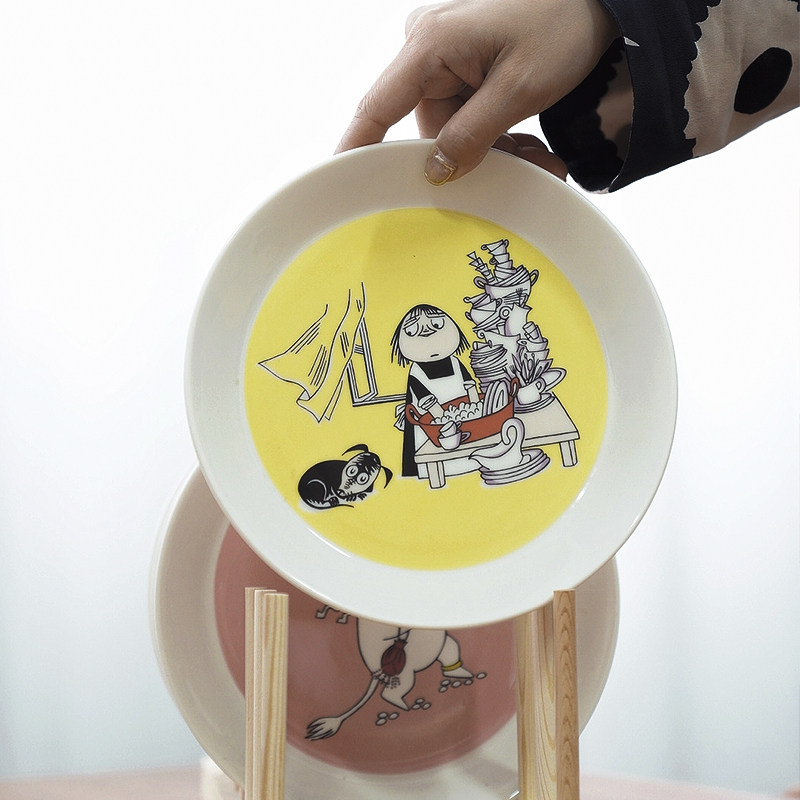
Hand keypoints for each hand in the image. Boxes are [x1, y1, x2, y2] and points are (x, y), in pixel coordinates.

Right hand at [336, 0, 616, 182]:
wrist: (595, 1)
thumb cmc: (561, 23)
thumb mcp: (519, 88)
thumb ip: (472, 135)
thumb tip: (434, 171)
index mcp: (430, 44)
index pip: (378, 107)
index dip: (358, 149)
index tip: (341, 183)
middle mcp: (427, 48)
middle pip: (426, 129)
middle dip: (467, 155)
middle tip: (517, 165)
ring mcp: (444, 59)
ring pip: (449, 130)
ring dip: (489, 148)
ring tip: (535, 151)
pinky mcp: (461, 67)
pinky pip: (464, 117)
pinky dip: (493, 133)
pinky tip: (525, 137)